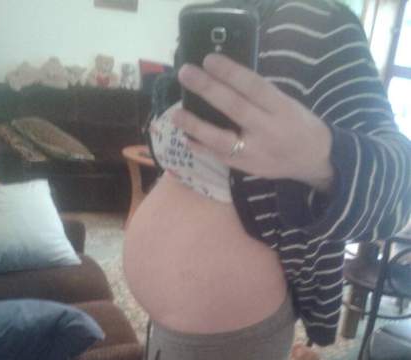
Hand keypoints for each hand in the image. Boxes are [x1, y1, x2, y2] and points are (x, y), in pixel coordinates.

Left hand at [172, 54, 333, 192]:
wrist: (314, 160)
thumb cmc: (299, 125)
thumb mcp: (288, 104)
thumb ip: (261, 96)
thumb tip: (224, 80)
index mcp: (282, 109)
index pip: (253, 87)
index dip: (230, 73)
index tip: (209, 60)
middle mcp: (269, 131)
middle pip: (235, 108)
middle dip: (208, 90)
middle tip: (186, 74)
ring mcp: (257, 152)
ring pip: (222, 140)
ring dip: (196, 126)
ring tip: (176, 114)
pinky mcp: (249, 168)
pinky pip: (221, 157)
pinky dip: (202, 148)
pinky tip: (187, 139)